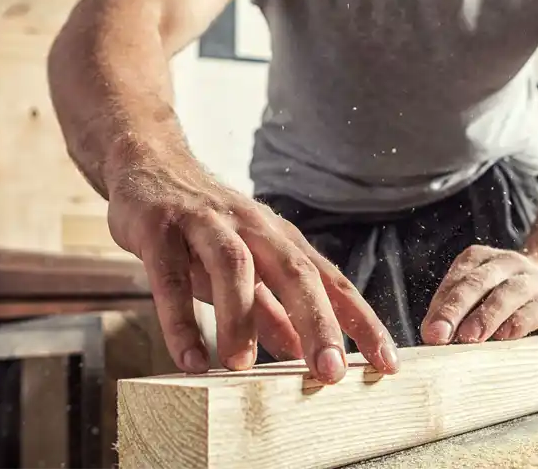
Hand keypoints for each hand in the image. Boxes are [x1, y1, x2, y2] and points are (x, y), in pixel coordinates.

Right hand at [106, 162, 399, 383]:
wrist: (150, 165)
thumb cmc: (206, 227)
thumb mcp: (246, 268)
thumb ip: (271, 309)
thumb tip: (299, 352)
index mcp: (281, 240)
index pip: (332, 282)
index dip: (362, 322)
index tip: (388, 364)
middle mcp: (253, 228)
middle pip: (295, 272)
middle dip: (317, 322)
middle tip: (330, 373)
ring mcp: (207, 224)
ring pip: (235, 267)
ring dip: (240, 318)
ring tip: (242, 367)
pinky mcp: (161, 228)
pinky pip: (170, 275)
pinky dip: (179, 319)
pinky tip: (189, 357)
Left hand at [420, 245, 537, 344]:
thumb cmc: (509, 298)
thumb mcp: (482, 296)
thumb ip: (457, 312)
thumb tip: (431, 336)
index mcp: (482, 259)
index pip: (457, 278)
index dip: (441, 306)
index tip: (429, 332)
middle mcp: (508, 263)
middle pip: (478, 282)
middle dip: (455, 309)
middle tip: (439, 335)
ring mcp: (536, 279)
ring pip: (508, 293)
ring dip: (486, 315)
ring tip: (469, 337)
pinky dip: (520, 321)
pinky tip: (506, 336)